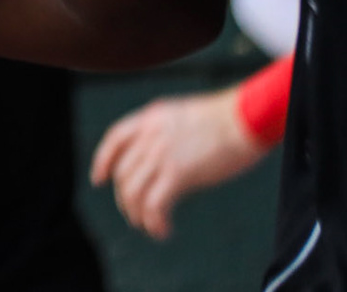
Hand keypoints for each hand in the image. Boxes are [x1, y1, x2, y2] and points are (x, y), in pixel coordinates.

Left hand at [89, 87, 270, 239]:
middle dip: (125, 198)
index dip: (102, 161)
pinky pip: (154, 204)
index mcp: (150, 117)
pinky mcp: (178, 173)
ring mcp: (161, 154)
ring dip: (137, 215)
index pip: (115, 139)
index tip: (99, 180)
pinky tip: (163, 230)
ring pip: (133, 192)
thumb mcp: (186, 115)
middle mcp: (150, 135)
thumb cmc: (230, 119)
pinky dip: (154, 221)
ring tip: (149, 227)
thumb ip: (168, 132)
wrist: (248, 117)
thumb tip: (165, 156)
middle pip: (123, 172)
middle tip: (134, 215)